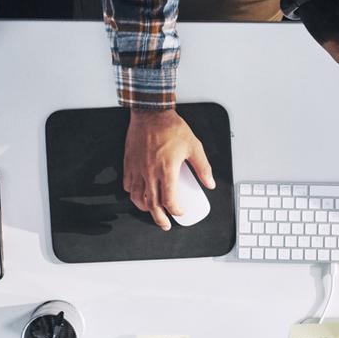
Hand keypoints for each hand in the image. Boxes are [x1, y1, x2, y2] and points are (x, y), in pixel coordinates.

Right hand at [124, 108, 214, 230]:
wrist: (151, 113)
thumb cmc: (171, 128)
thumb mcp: (194, 147)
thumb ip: (203, 167)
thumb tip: (210, 184)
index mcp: (166, 170)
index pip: (169, 200)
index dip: (175, 210)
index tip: (180, 212)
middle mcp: (150, 172)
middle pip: (152, 204)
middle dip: (159, 218)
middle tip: (165, 224)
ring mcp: (137, 169)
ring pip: (137, 197)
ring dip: (144, 208)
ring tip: (151, 211)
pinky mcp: (129, 163)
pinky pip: (128, 184)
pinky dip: (133, 193)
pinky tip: (138, 194)